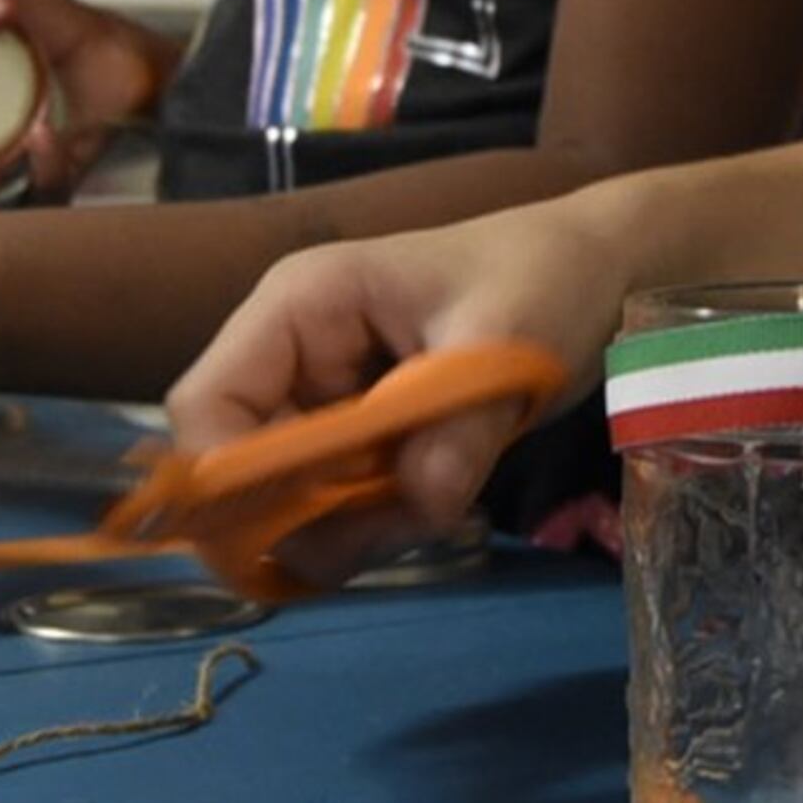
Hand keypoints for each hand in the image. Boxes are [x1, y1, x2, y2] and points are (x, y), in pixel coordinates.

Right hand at [167, 197, 641, 584]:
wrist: (596, 274)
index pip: (205, 405)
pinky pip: (338, 511)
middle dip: (313, 517)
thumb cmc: (543, 277)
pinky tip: (439, 499)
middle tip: (406, 519)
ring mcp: (322, 405)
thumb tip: (423, 502)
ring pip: (290, 505)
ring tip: (443, 498)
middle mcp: (292, 358)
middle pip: (241, 472)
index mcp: (299, 306)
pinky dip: (379, 526)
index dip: (230, 478)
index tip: (307, 524)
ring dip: (355, 529)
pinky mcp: (358, 443)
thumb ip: (460, 427)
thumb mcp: (507, 339)